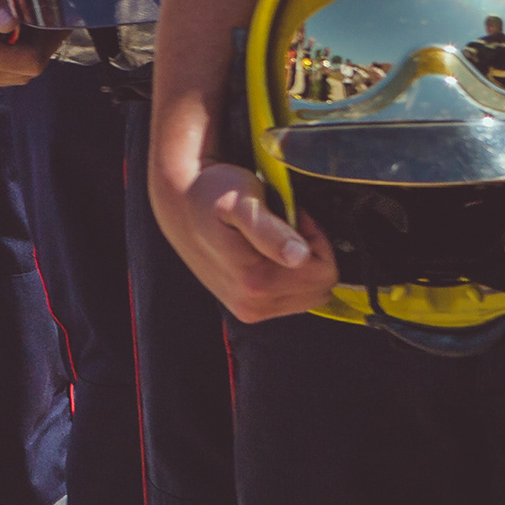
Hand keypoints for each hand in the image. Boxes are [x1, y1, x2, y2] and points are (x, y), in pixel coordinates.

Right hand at [0, 0, 49, 87]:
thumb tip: (9, 23)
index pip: (33, 62)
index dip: (50, 42)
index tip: (55, 18)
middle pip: (28, 70)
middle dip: (42, 45)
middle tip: (45, 17)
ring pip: (18, 73)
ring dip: (29, 50)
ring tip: (30, 22)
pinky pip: (4, 72)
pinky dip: (14, 55)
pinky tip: (13, 31)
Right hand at [157, 159, 338, 322]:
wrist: (180, 203)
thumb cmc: (213, 194)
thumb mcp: (241, 202)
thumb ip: (269, 231)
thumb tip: (299, 257)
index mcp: (255, 282)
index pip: (324, 273)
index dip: (315, 240)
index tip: (292, 218)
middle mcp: (252, 304)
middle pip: (319, 288)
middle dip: (312, 256)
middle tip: (285, 227)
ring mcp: (248, 310)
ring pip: (308, 295)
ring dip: (303, 266)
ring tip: (275, 238)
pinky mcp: (246, 309)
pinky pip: (292, 299)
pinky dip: (290, 275)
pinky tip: (268, 253)